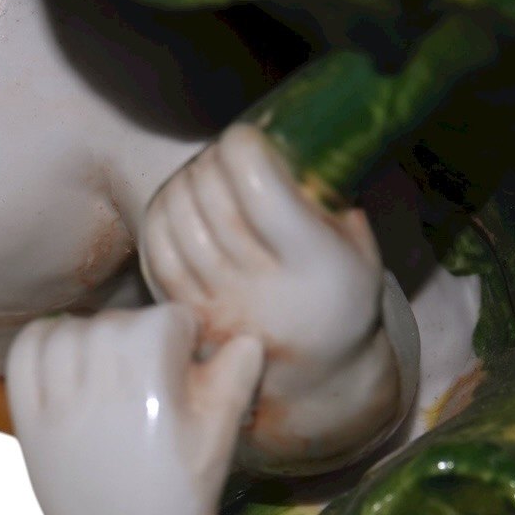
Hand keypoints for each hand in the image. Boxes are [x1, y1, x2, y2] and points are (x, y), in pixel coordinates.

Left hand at [6, 305, 262, 514]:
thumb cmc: (183, 491)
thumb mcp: (218, 435)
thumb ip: (234, 377)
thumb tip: (245, 337)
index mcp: (150, 382)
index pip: (166, 319)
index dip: (184, 337)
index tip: (188, 364)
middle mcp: (99, 385)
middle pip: (117, 321)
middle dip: (139, 335)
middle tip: (150, 370)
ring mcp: (59, 402)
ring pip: (69, 330)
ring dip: (91, 337)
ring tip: (109, 365)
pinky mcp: (29, 421)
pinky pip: (24, 356)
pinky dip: (41, 343)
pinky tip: (63, 355)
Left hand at [142, 123, 407, 472]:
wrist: (316, 378)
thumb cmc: (337, 296)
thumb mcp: (357, 248)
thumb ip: (328, 197)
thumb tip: (286, 136)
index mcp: (315, 264)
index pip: (259, 187)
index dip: (241, 148)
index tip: (246, 138)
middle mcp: (264, 290)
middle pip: (212, 199)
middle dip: (210, 161)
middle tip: (221, 155)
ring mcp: (220, 309)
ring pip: (178, 223)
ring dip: (183, 184)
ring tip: (201, 177)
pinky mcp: (190, 321)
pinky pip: (157, 254)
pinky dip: (160, 218)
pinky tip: (177, 205)